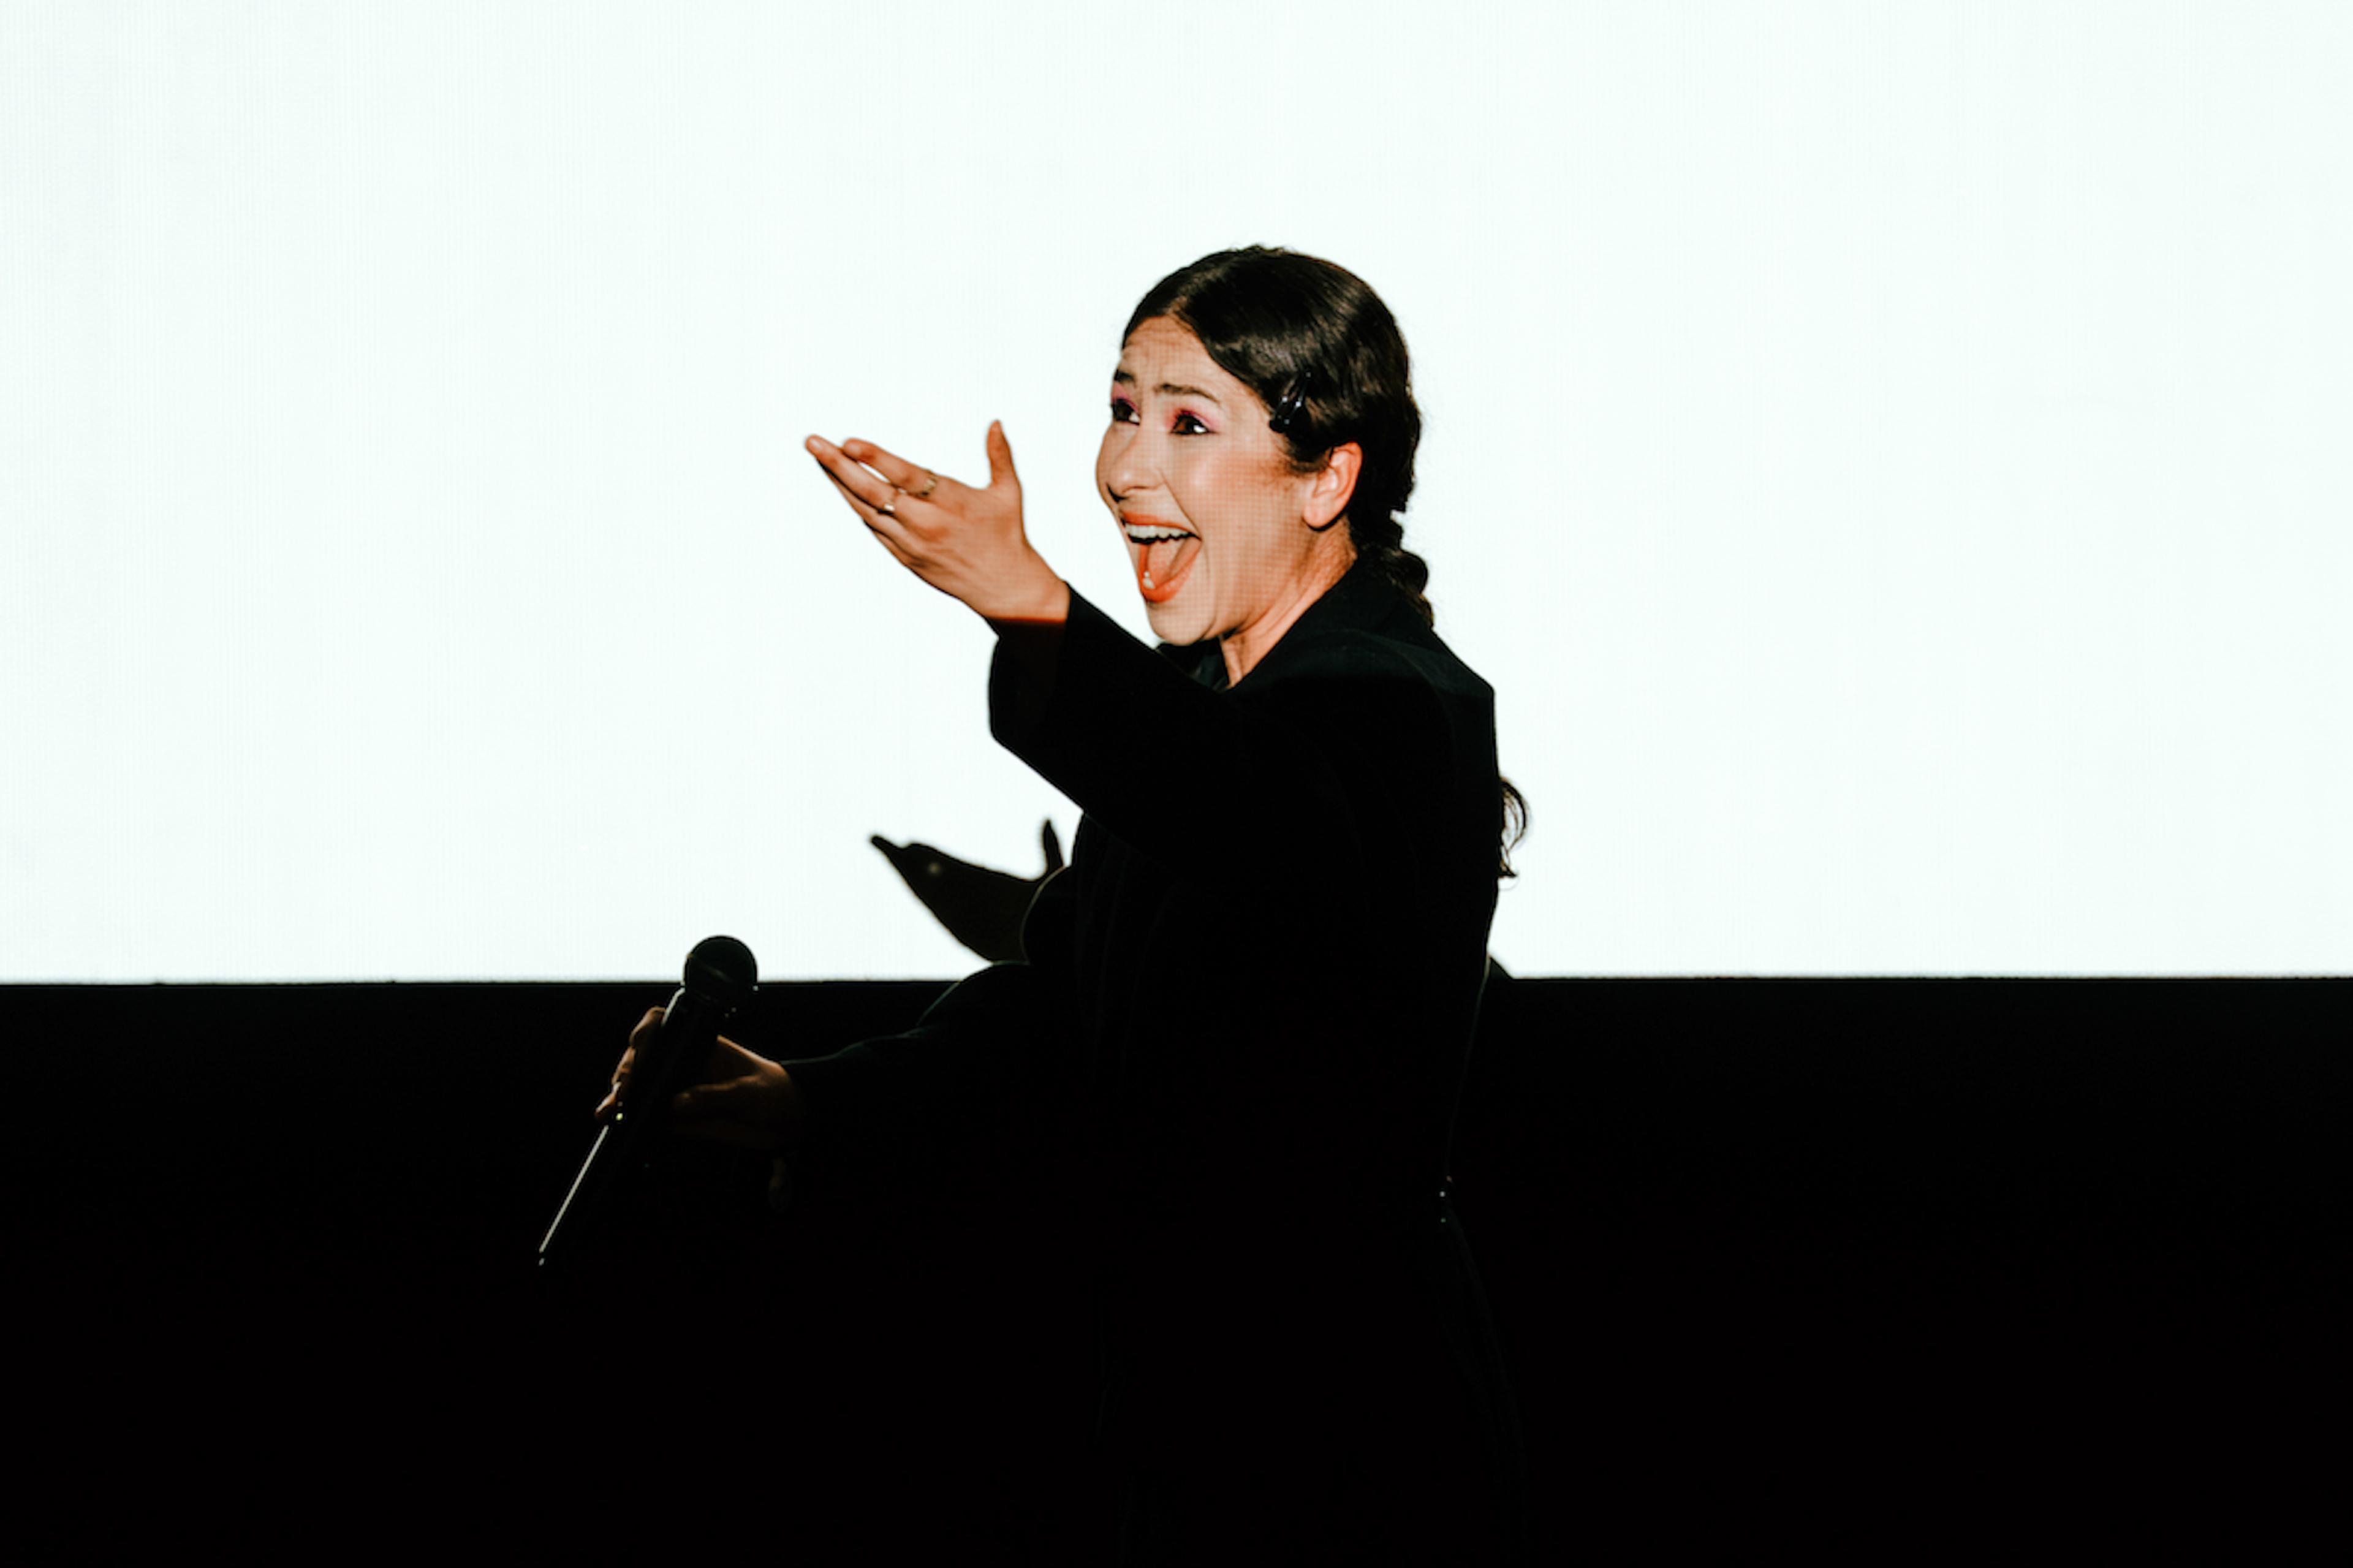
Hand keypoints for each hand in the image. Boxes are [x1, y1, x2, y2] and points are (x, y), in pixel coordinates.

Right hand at [596, 1007, 804, 1152]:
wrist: (788, 1119)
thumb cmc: (775, 1092)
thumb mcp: (750, 1092)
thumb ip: (716, 1095)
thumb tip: (675, 1103)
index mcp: (701, 1044)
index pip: (663, 1026)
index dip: (645, 1033)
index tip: (637, 1049)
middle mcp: (684, 1064)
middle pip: (642, 1058)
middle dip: (626, 1072)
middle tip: (621, 1093)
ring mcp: (679, 1090)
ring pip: (640, 1089)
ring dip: (620, 1100)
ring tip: (607, 1113)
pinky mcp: (678, 1118)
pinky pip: (648, 1118)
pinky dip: (631, 1123)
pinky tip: (617, 1129)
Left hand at [806, 423, 1068, 623]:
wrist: (1002, 587)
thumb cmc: (1006, 534)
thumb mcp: (1009, 493)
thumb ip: (1000, 456)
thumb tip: (995, 422)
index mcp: (949, 503)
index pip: (904, 476)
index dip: (875, 458)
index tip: (848, 442)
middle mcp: (925, 523)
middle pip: (873, 492)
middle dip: (838, 466)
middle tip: (812, 442)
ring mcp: (911, 543)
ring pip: (865, 510)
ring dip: (839, 484)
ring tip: (819, 458)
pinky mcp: (904, 557)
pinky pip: (873, 528)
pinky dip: (856, 506)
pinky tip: (841, 486)